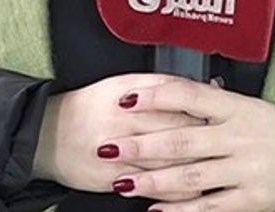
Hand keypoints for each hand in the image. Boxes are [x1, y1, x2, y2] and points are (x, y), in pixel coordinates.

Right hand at [32, 72, 210, 195]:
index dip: (206, 112)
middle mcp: (123, 126)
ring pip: (167, 165)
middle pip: (176, 136)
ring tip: (218, 170)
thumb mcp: (122, 83)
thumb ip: (162, 85)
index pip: (177, 105)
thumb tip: (203, 85)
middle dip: (206, 143)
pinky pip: (150, 188)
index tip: (226, 118)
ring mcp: (117, 156)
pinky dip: (175, 192)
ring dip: (196, 169)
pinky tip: (194, 191)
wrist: (45, 135)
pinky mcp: (111, 181)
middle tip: (229, 148)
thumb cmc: (89, 106)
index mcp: (129, 97)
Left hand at [105, 78, 274, 211]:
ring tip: (123, 183)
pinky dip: (180, 211)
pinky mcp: (251, 199)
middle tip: (109, 147)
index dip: (156, 97)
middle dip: (141, 145)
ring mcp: (244, 169)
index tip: (126, 99)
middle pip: (182, 140)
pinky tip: (156, 211)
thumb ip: (209, 104)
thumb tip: (163, 94)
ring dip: (153, 180)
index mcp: (237, 108)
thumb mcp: (246, 106)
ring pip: (191, 176)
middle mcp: (239, 136)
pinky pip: (210, 206)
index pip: (190, 96)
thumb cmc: (273, 128)